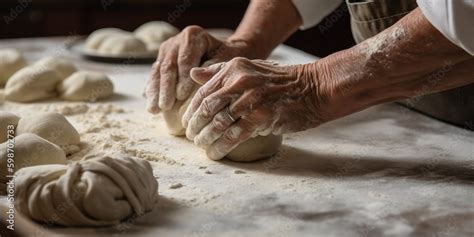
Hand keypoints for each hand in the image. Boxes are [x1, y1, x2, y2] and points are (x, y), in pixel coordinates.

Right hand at [144, 25, 253, 112]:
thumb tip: (195, 75)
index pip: (185, 59)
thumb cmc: (228, 56)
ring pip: (158, 71)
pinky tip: (151, 104)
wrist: (222, 51)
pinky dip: (152, 90)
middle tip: (166, 106)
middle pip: (169, 66)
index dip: (182, 78)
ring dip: (155, 92)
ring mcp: (166, 50)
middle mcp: (176, 41)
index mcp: (192, 35)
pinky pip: (154, 75)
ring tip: (154, 110)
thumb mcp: (227, 58)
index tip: (182, 95)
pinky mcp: (160, 60)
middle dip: (166, 88)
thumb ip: (213, 65)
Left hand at [182, 57, 330, 159]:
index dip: (192, 110)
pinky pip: (234, 136)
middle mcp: (240, 81)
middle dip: (196, 126)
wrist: (314, 89)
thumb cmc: (281, 81)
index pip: (204, 91)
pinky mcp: (261, 117)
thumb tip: (193, 73)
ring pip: (219, 123)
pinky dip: (221, 147)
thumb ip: (220, 71)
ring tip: (202, 146)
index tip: (187, 122)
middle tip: (191, 137)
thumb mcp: (249, 68)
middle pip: (208, 108)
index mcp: (234, 69)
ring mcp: (251, 99)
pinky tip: (215, 154)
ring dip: (206, 138)